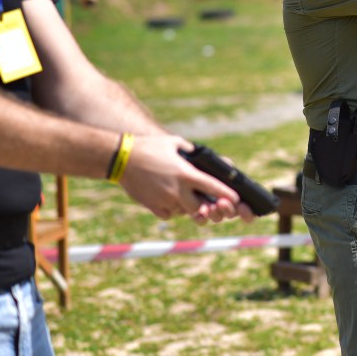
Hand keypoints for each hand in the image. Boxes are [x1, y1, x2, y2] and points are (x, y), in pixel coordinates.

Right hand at [118, 134, 245, 221]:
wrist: (120, 158)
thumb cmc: (149, 147)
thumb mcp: (174, 143)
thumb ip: (191, 150)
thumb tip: (201, 155)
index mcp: (185, 174)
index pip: (213, 187)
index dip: (227, 194)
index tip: (236, 199)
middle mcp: (176, 190)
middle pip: (201, 206)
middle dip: (206, 204)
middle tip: (207, 198)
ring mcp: (164, 200)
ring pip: (184, 211)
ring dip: (188, 206)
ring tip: (184, 194)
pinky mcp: (152, 206)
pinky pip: (169, 214)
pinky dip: (173, 209)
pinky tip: (170, 197)